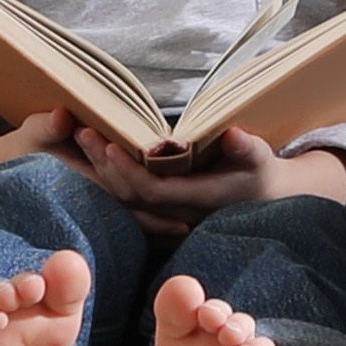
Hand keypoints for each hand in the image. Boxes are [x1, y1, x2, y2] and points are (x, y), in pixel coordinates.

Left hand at [76, 124, 282, 224]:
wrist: (262, 197)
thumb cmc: (260, 173)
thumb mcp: (260, 158)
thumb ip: (247, 149)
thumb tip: (234, 135)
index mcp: (198, 199)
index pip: (154, 192)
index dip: (130, 172)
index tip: (111, 145)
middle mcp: (177, 212)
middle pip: (131, 196)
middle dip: (106, 166)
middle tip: (84, 133)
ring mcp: (166, 213)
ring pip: (125, 199)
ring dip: (102, 170)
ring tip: (83, 136)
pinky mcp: (160, 207)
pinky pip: (127, 196)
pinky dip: (109, 176)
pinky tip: (93, 152)